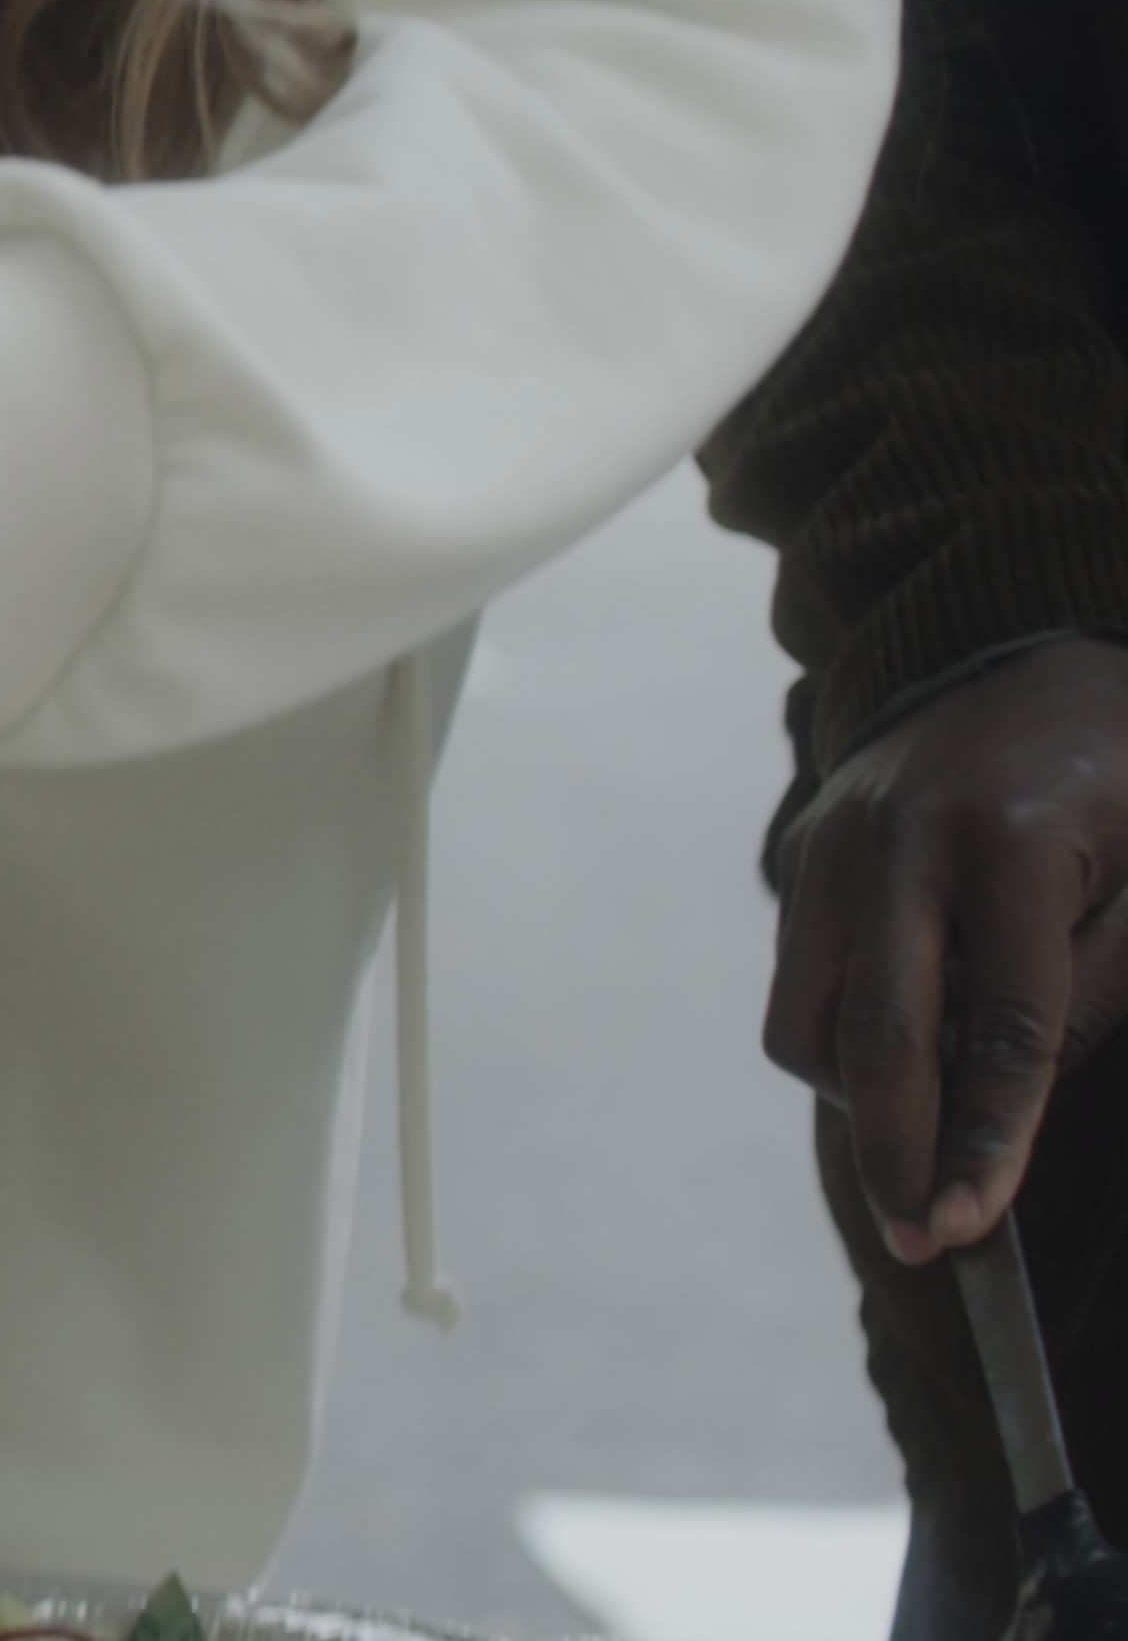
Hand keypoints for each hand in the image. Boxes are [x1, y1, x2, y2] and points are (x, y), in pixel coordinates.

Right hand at [769, 636, 1127, 1262]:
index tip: (972, 1228)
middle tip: (920, 1242)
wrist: (1028, 650)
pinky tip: (907, 1056)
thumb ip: (1094, 984)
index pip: (1001, 1029)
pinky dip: (842, 1041)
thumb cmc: (1122, 772)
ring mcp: (836, 843)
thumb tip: (1016, 1106)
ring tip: (924, 1137)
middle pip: (878, 1036)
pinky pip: (799, 980)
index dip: (989, 1139)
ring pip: (809, 1020)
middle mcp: (902, 840)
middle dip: (897, 1153)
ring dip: (860, 1100)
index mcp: (1012, 841)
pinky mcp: (803, 852)